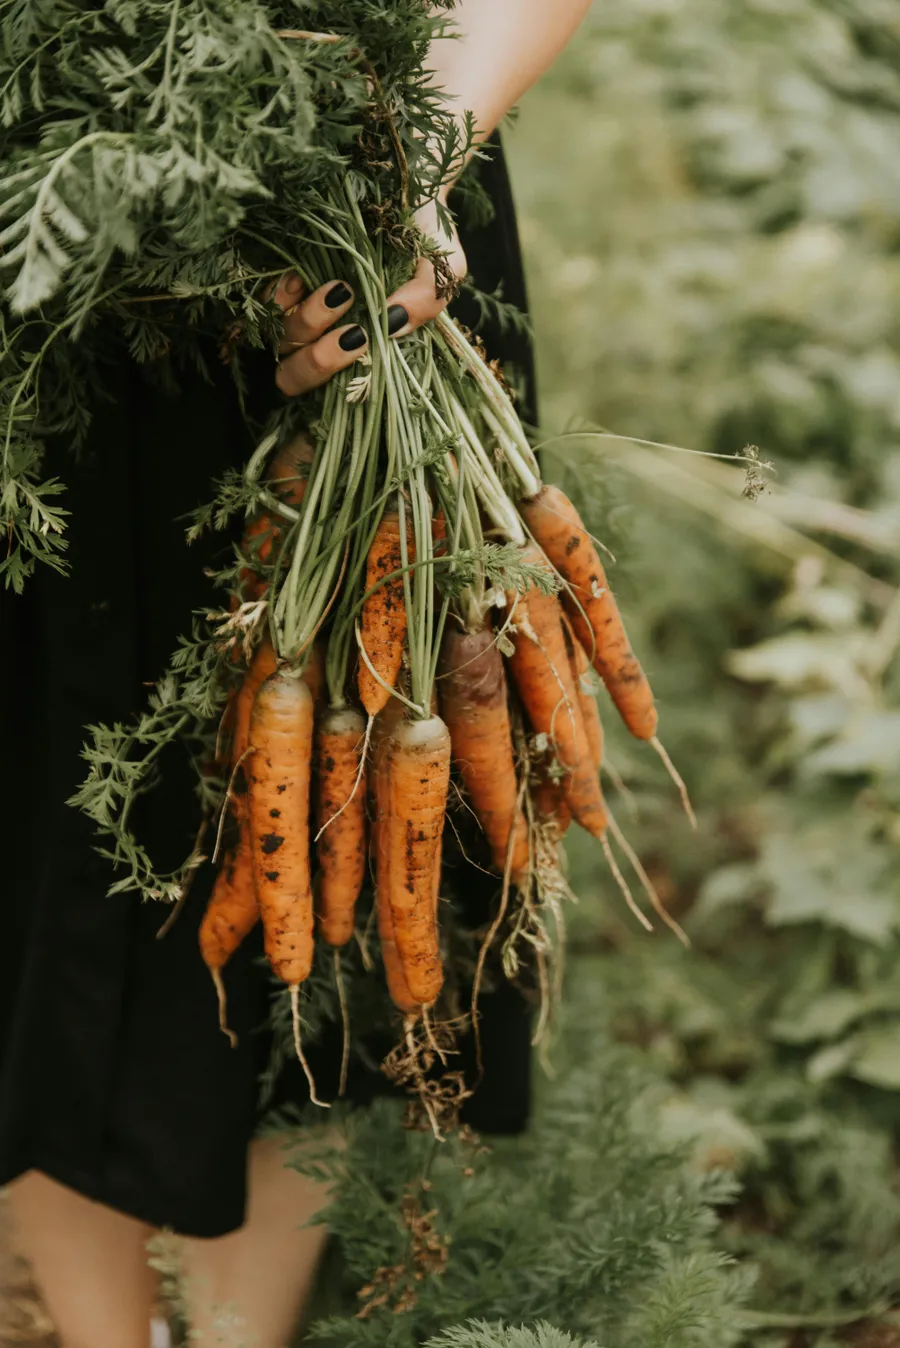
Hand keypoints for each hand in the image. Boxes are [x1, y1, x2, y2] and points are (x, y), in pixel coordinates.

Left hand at [273, 197, 466, 397]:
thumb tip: (389, 325)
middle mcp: (327, 335)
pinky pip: (264, 300)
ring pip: (282, 341)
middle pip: (295, 377)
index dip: (338, 383)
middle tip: (354, 333)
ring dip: (308, 323)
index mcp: (364, 347)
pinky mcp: (282, 275)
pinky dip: (282, 294)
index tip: (366, 348)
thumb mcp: (443, 271)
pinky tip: (305, 276)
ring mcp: (301, 307)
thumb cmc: (426, 236)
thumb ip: (426, 302)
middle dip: (320, 363)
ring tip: (340, 289)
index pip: (333, 393)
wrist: (405, 182)